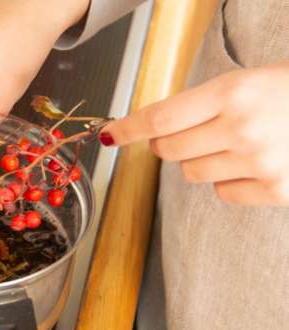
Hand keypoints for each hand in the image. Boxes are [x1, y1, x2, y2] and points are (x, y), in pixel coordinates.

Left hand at [100, 64, 288, 205]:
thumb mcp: (251, 81)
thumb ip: (203, 104)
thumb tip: (153, 129)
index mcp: (235, 91)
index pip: (162, 116)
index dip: (130, 128)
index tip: (111, 136)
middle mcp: (243, 127)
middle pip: (169, 149)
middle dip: (171, 142)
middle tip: (199, 131)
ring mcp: (259, 161)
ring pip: (191, 174)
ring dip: (203, 161)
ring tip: (238, 144)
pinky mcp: (274, 189)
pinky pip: (221, 193)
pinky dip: (230, 181)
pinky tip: (255, 164)